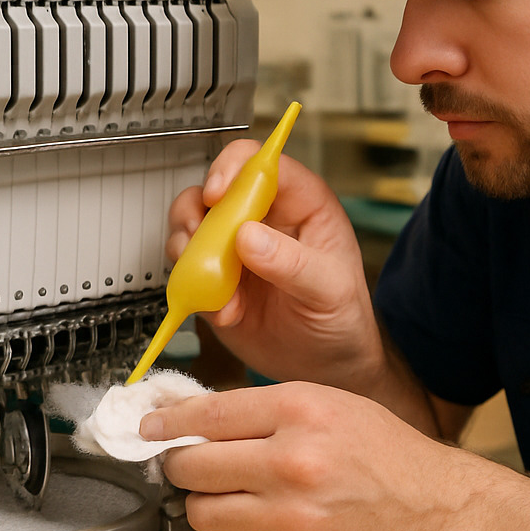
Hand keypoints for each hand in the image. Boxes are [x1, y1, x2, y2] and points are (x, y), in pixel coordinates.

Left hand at [143, 382, 485, 530]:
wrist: (434, 508)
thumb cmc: (383, 452)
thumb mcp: (328, 404)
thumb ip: (263, 410)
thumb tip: (193, 417)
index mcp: (301, 411)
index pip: (208, 415)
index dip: (167, 421)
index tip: (148, 426)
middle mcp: (292, 462)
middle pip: (192, 466)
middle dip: (183, 464)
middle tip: (191, 462)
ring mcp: (292, 516)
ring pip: (203, 512)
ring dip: (208, 502)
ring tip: (234, 493)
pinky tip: (279, 519)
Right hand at [169, 141, 382, 385]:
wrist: (324, 366)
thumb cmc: (343, 318)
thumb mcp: (331, 290)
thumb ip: (294, 263)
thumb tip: (248, 236)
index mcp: (300, 204)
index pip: (260, 164)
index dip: (233, 169)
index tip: (216, 195)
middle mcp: (262, 218)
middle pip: (212, 189)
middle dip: (197, 212)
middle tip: (200, 240)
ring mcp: (233, 248)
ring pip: (190, 225)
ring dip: (190, 253)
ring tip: (215, 285)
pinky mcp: (214, 279)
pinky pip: (187, 271)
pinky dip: (195, 290)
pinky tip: (225, 312)